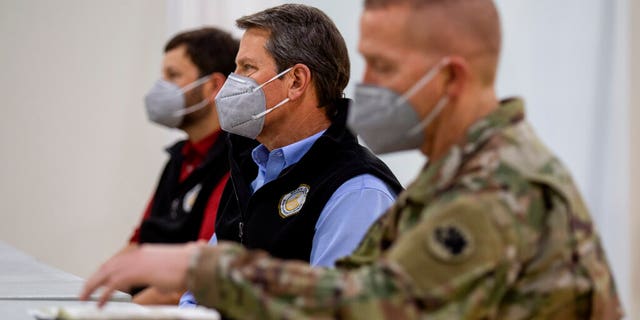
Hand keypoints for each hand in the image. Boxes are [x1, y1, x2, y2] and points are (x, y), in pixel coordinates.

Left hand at [80, 242, 202, 306]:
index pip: (118, 261)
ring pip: (105, 274)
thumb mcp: (169, 271)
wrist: (193, 264)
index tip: (99, 280)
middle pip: (107, 266)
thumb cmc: (188, 266)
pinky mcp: (135, 273)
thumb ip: (160, 277)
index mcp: (144, 252)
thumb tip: (161, 284)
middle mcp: (137, 255)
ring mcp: (135, 262)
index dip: (106, 271)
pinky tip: (99, 303)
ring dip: (93, 286)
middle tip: (85, 290)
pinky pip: (112, 285)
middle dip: (94, 278)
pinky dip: (103, 294)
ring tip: (85, 297)